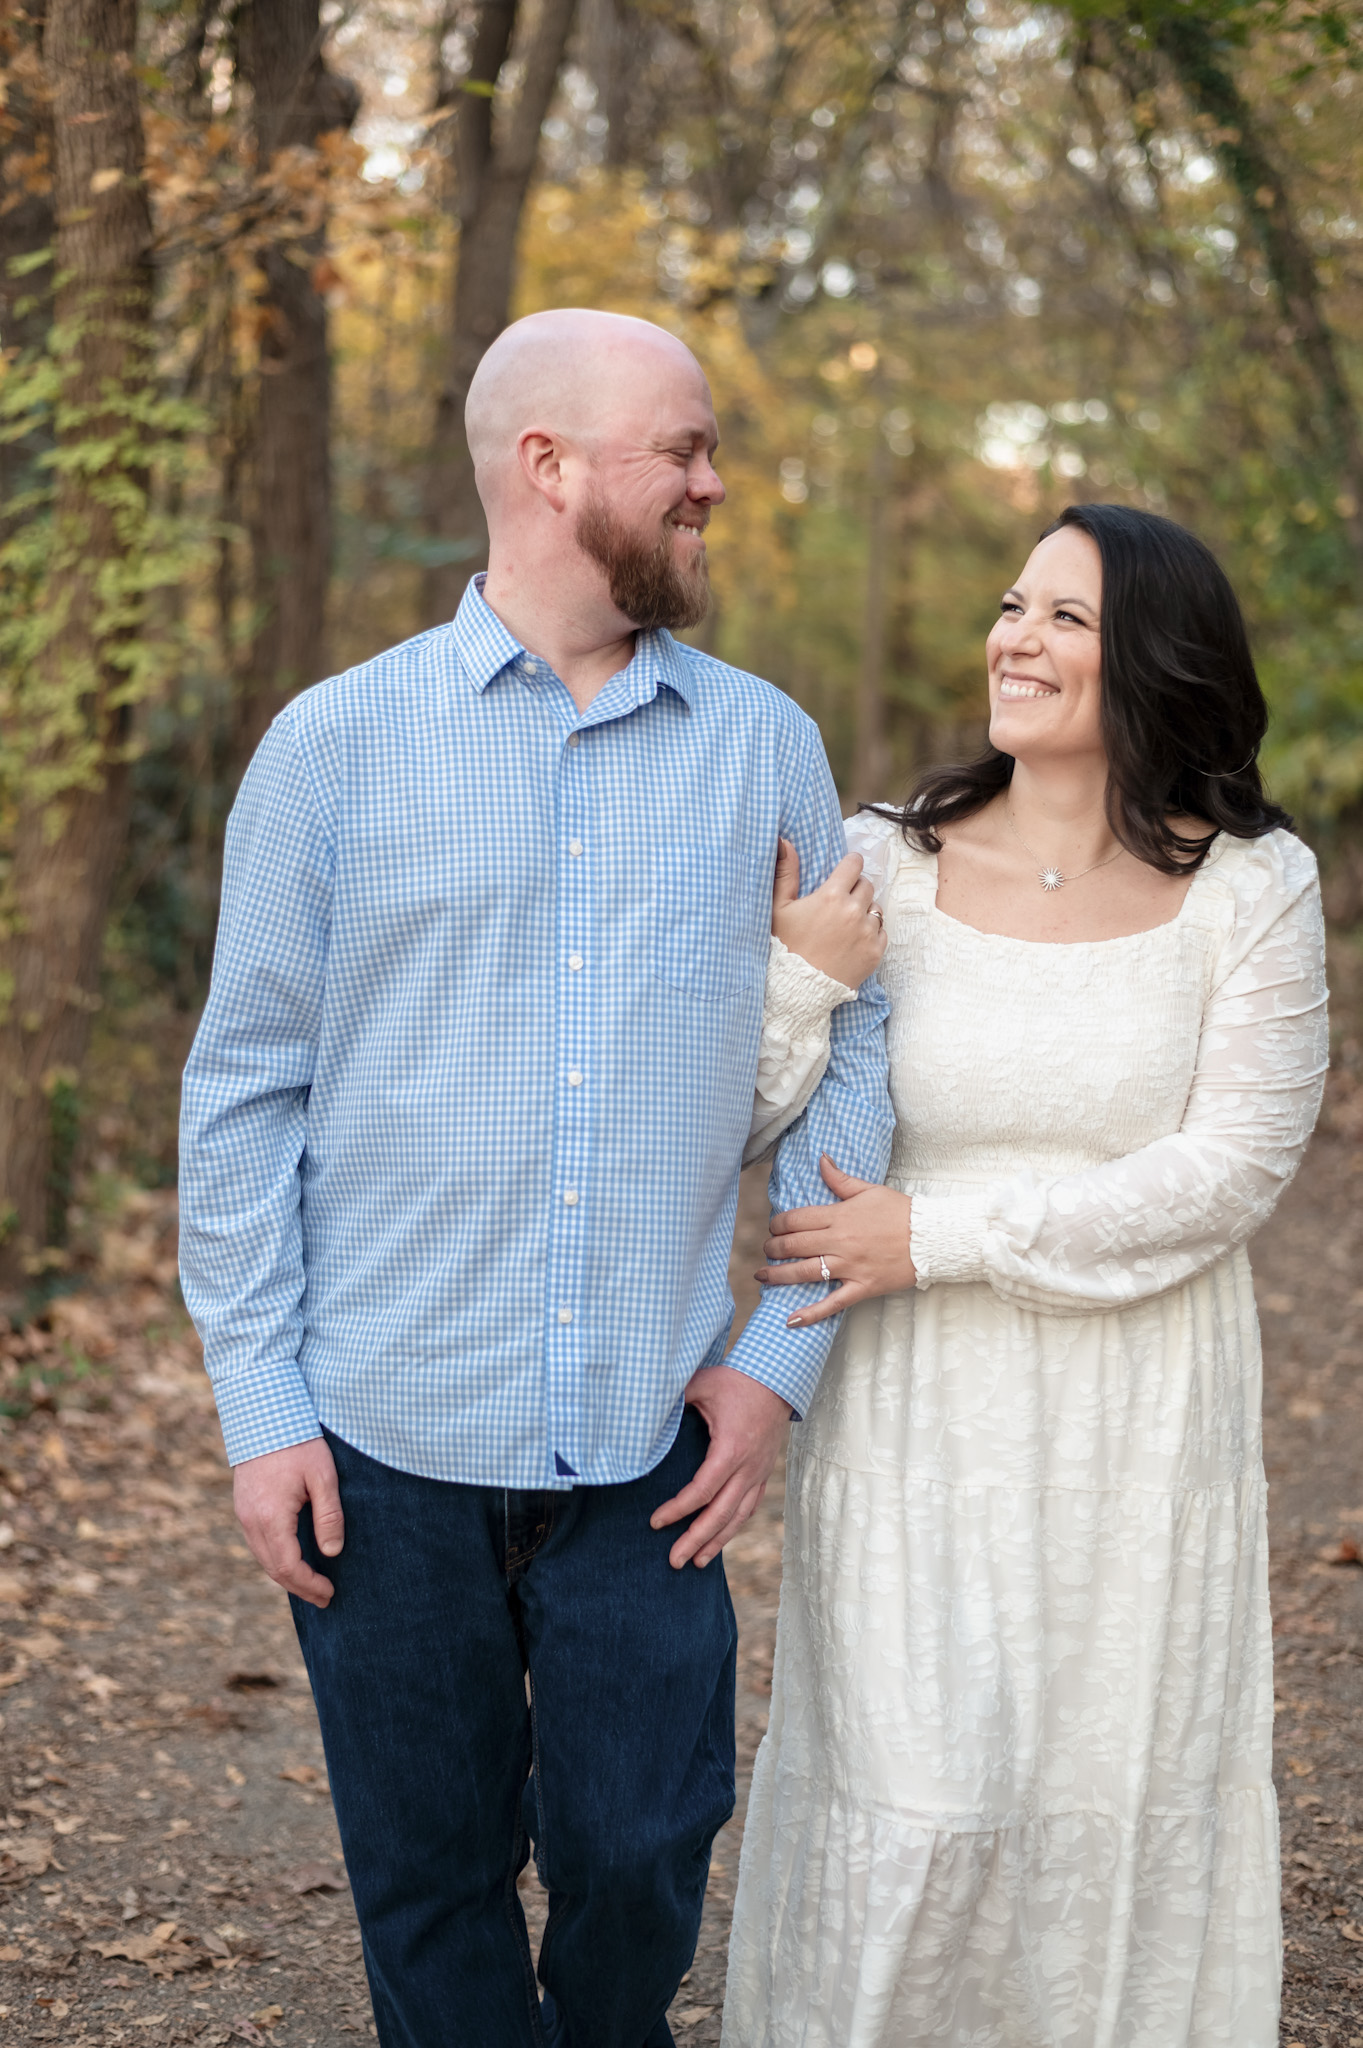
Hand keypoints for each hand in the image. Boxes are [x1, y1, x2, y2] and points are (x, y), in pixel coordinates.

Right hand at [233, 1438, 344, 1609]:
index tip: (329, 1593)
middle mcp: (251, 1521)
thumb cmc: (298, 1442)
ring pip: (262, 1557)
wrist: (263, 1413)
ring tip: (310, 1583)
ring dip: (285, 1574)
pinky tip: (292, 1557)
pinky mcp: (242, 1505)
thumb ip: (329, 1516)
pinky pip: (257, 1542)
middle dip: (298, 1587)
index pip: (289, 1567)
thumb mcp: (323, 1476)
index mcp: (271, 1518)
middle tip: (323, 1597)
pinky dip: (274, 1557)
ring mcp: (242, 1514)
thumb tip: (332, 1553)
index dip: (309, 1585)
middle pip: (273, 1568)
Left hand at [650, 1364, 791, 1569]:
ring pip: (738, 1517)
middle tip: (673, 1561)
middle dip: (695, 1540)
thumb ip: (674, 1400)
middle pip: (720, 1515)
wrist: (778, 1380)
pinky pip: (749, 1507)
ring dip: (717, 1542)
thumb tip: (643, 1413)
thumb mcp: (701, 1385)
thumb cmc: (736, 1381)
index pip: (701, 1491)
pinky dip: (733, 1526)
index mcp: (730, 1450)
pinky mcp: (763, 1472)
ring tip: (696, 1562)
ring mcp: (758, 1472)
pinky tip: (720, 1538)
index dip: (677, 1510)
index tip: (655, 1522)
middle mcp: (747, 1468)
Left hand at [756, 1155, 914, 1325]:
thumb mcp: (870, 1190)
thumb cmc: (901, 1212)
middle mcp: (840, 1242)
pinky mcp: (862, 1287)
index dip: (778, 1224)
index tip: (774, 1227)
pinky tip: (791, 1320)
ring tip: (763, 1276)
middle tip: (766, 1250)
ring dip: (779, 1275)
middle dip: (773, 1248)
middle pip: (794, 1245)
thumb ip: (840, 1179)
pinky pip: (832, 1303)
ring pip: (805, 1272)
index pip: (796, 1219)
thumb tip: (821, 1159)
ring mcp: (850, 1266)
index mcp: (840, 1216)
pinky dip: (811, 1314)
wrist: (931, 1237)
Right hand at [771, 838, 886, 988]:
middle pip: (866, 886)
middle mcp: (854, 911)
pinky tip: (853, 940)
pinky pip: (881, 932)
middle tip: (841, 902)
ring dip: (864, 912)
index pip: (853, 865)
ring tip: (846, 924)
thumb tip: (784, 842)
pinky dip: (871, 933)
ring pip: (875, 909)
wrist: (796, 989)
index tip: (846, 871)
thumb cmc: (783, 947)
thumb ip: (785, 873)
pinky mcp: (875, 952)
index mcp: (831, 896)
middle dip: (855, 889)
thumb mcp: (778, 909)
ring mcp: (867, 932)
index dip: (849, 865)